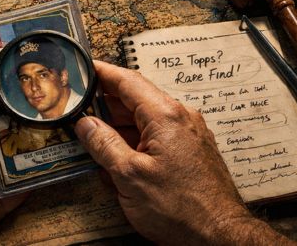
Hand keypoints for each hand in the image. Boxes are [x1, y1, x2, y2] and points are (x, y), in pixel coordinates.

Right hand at [74, 61, 294, 244]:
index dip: (101, 72)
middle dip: (104, 103)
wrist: (220, 237)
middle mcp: (180, 119)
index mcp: (165, 116)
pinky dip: (133, 140)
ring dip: (117, 125)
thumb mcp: (129, 176)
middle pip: (134, 99)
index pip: (127, 81)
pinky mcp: (189, 152)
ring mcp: (187, 135)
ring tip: (91, 135)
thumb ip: (104, 144)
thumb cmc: (181, 209)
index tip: (83, 67)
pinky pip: (155, 136)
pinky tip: (116, 156)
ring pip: (143, 119)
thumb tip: (85, 123)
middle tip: (77, 106)